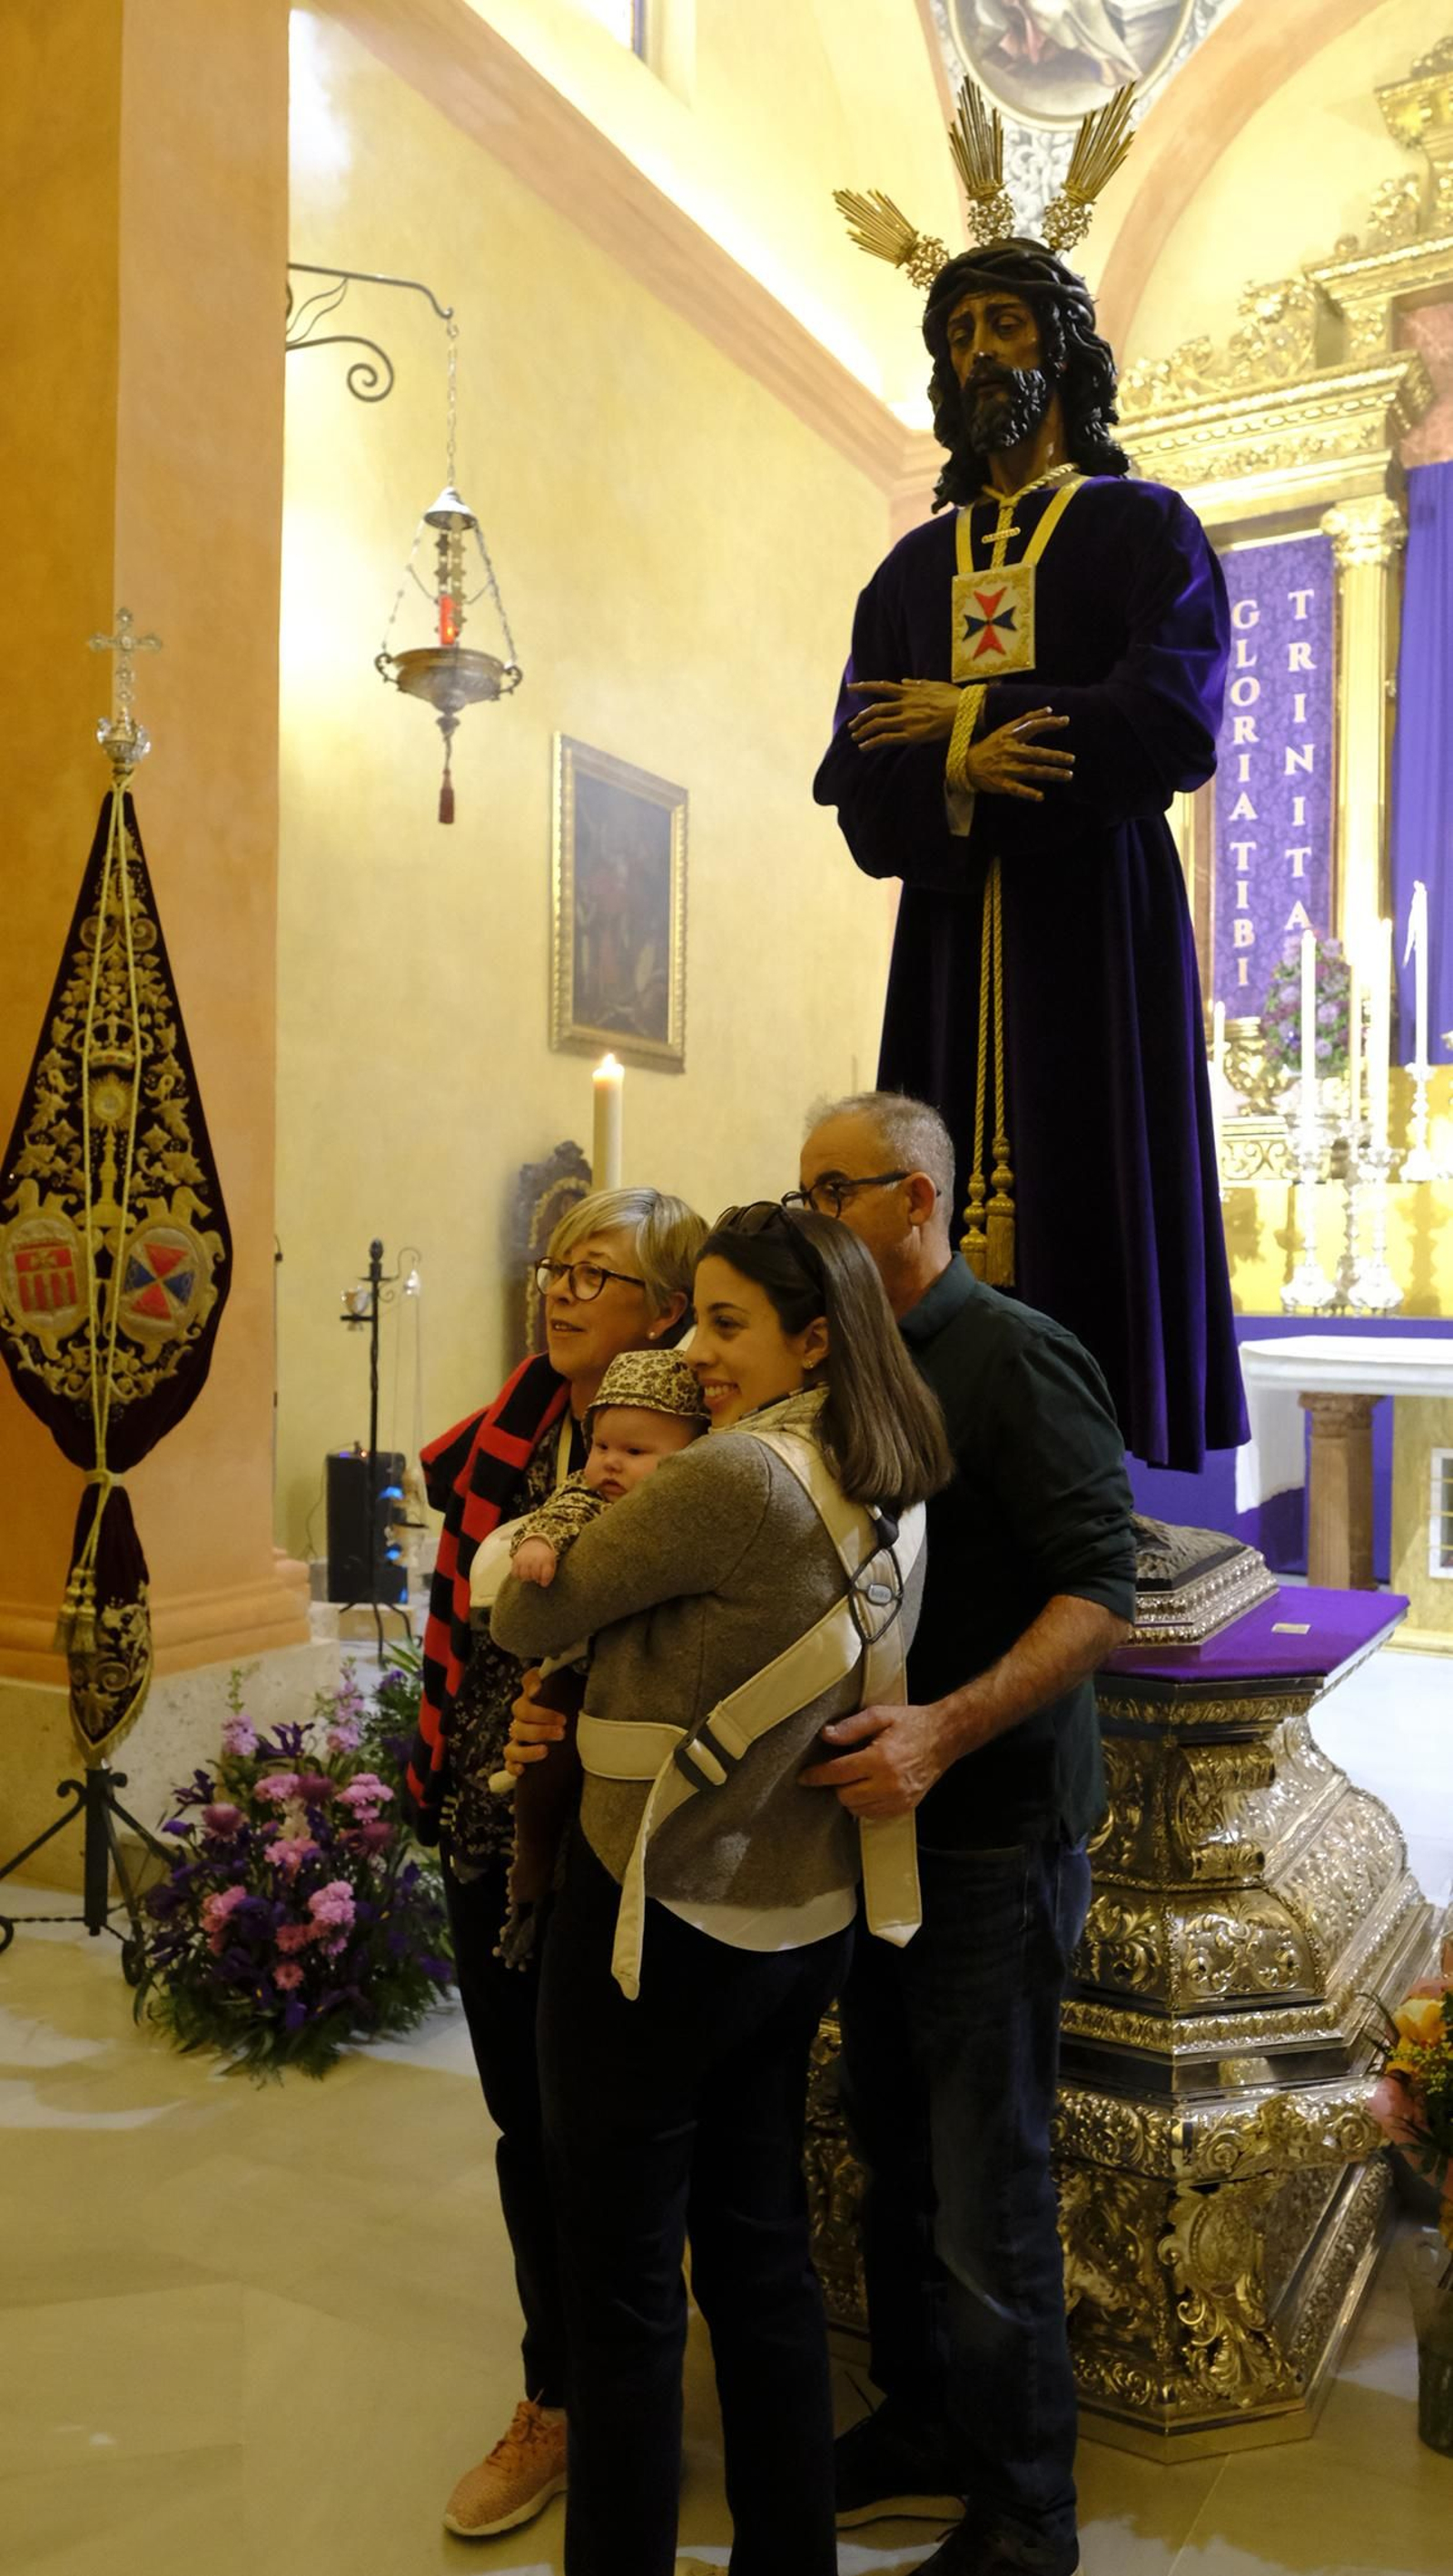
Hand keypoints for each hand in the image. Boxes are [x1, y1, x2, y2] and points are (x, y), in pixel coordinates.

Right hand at [505, 1667, 569, 1774]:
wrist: (575, 1740)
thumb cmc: (574, 1714)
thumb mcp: (576, 1697)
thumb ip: (571, 1684)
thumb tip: (562, 1679)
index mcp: (537, 1697)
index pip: (528, 1682)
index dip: (530, 1685)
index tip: (540, 1690)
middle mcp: (524, 1716)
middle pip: (520, 1715)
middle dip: (540, 1722)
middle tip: (562, 1728)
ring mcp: (518, 1738)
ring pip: (512, 1741)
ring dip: (527, 1748)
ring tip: (546, 1751)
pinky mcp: (519, 1758)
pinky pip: (509, 1762)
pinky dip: (514, 1766)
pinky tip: (524, 1770)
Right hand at [512, 1536, 557, 1587]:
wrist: (533, 1543)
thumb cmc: (543, 1557)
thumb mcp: (551, 1562)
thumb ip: (549, 1573)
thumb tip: (543, 1584)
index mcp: (546, 1559)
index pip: (546, 1574)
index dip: (545, 1581)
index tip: (543, 1583)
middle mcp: (534, 1558)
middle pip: (534, 1576)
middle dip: (536, 1578)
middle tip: (536, 1576)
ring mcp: (524, 1559)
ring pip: (524, 1576)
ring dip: (527, 1578)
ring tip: (529, 1574)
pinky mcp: (515, 1560)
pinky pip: (515, 1573)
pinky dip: (518, 1575)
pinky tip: (522, 1572)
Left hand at [798, 1702, 948, 1818]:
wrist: (944, 1737)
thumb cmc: (912, 1724)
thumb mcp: (880, 1715)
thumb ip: (850, 1726)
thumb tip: (826, 1736)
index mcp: (881, 1759)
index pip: (838, 1773)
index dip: (817, 1775)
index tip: (804, 1777)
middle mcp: (890, 1783)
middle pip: (844, 1796)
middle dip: (837, 1784)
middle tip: (840, 1769)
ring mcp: (899, 1799)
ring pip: (857, 1809)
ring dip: (850, 1796)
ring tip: (858, 1777)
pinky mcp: (905, 1807)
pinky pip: (873, 1815)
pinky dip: (865, 1804)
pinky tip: (869, 1787)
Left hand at [846, 679, 961, 746]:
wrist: (966, 710)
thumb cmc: (954, 698)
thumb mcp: (933, 685)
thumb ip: (916, 684)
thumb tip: (903, 681)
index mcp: (909, 692)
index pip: (882, 687)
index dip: (865, 687)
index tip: (852, 687)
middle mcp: (905, 705)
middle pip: (876, 709)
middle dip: (861, 717)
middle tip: (851, 725)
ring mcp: (907, 720)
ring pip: (878, 724)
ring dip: (863, 730)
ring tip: (856, 737)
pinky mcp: (912, 734)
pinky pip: (887, 738)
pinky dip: (873, 742)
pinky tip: (864, 748)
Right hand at [963, 708, 1072, 801]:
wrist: (968, 764)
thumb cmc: (993, 745)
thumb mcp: (1007, 728)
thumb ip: (1028, 718)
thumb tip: (1050, 709)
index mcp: (1011, 736)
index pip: (1032, 726)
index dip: (1048, 723)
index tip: (1066, 721)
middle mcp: (1010, 751)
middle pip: (1035, 753)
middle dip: (1054, 756)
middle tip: (1072, 759)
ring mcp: (1006, 768)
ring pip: (1031, 771)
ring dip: (1050, 773)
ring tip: (1068, 775)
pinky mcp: (1001, 784)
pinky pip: (1016, 789)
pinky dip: (1028, 793)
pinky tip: (1040, 797)